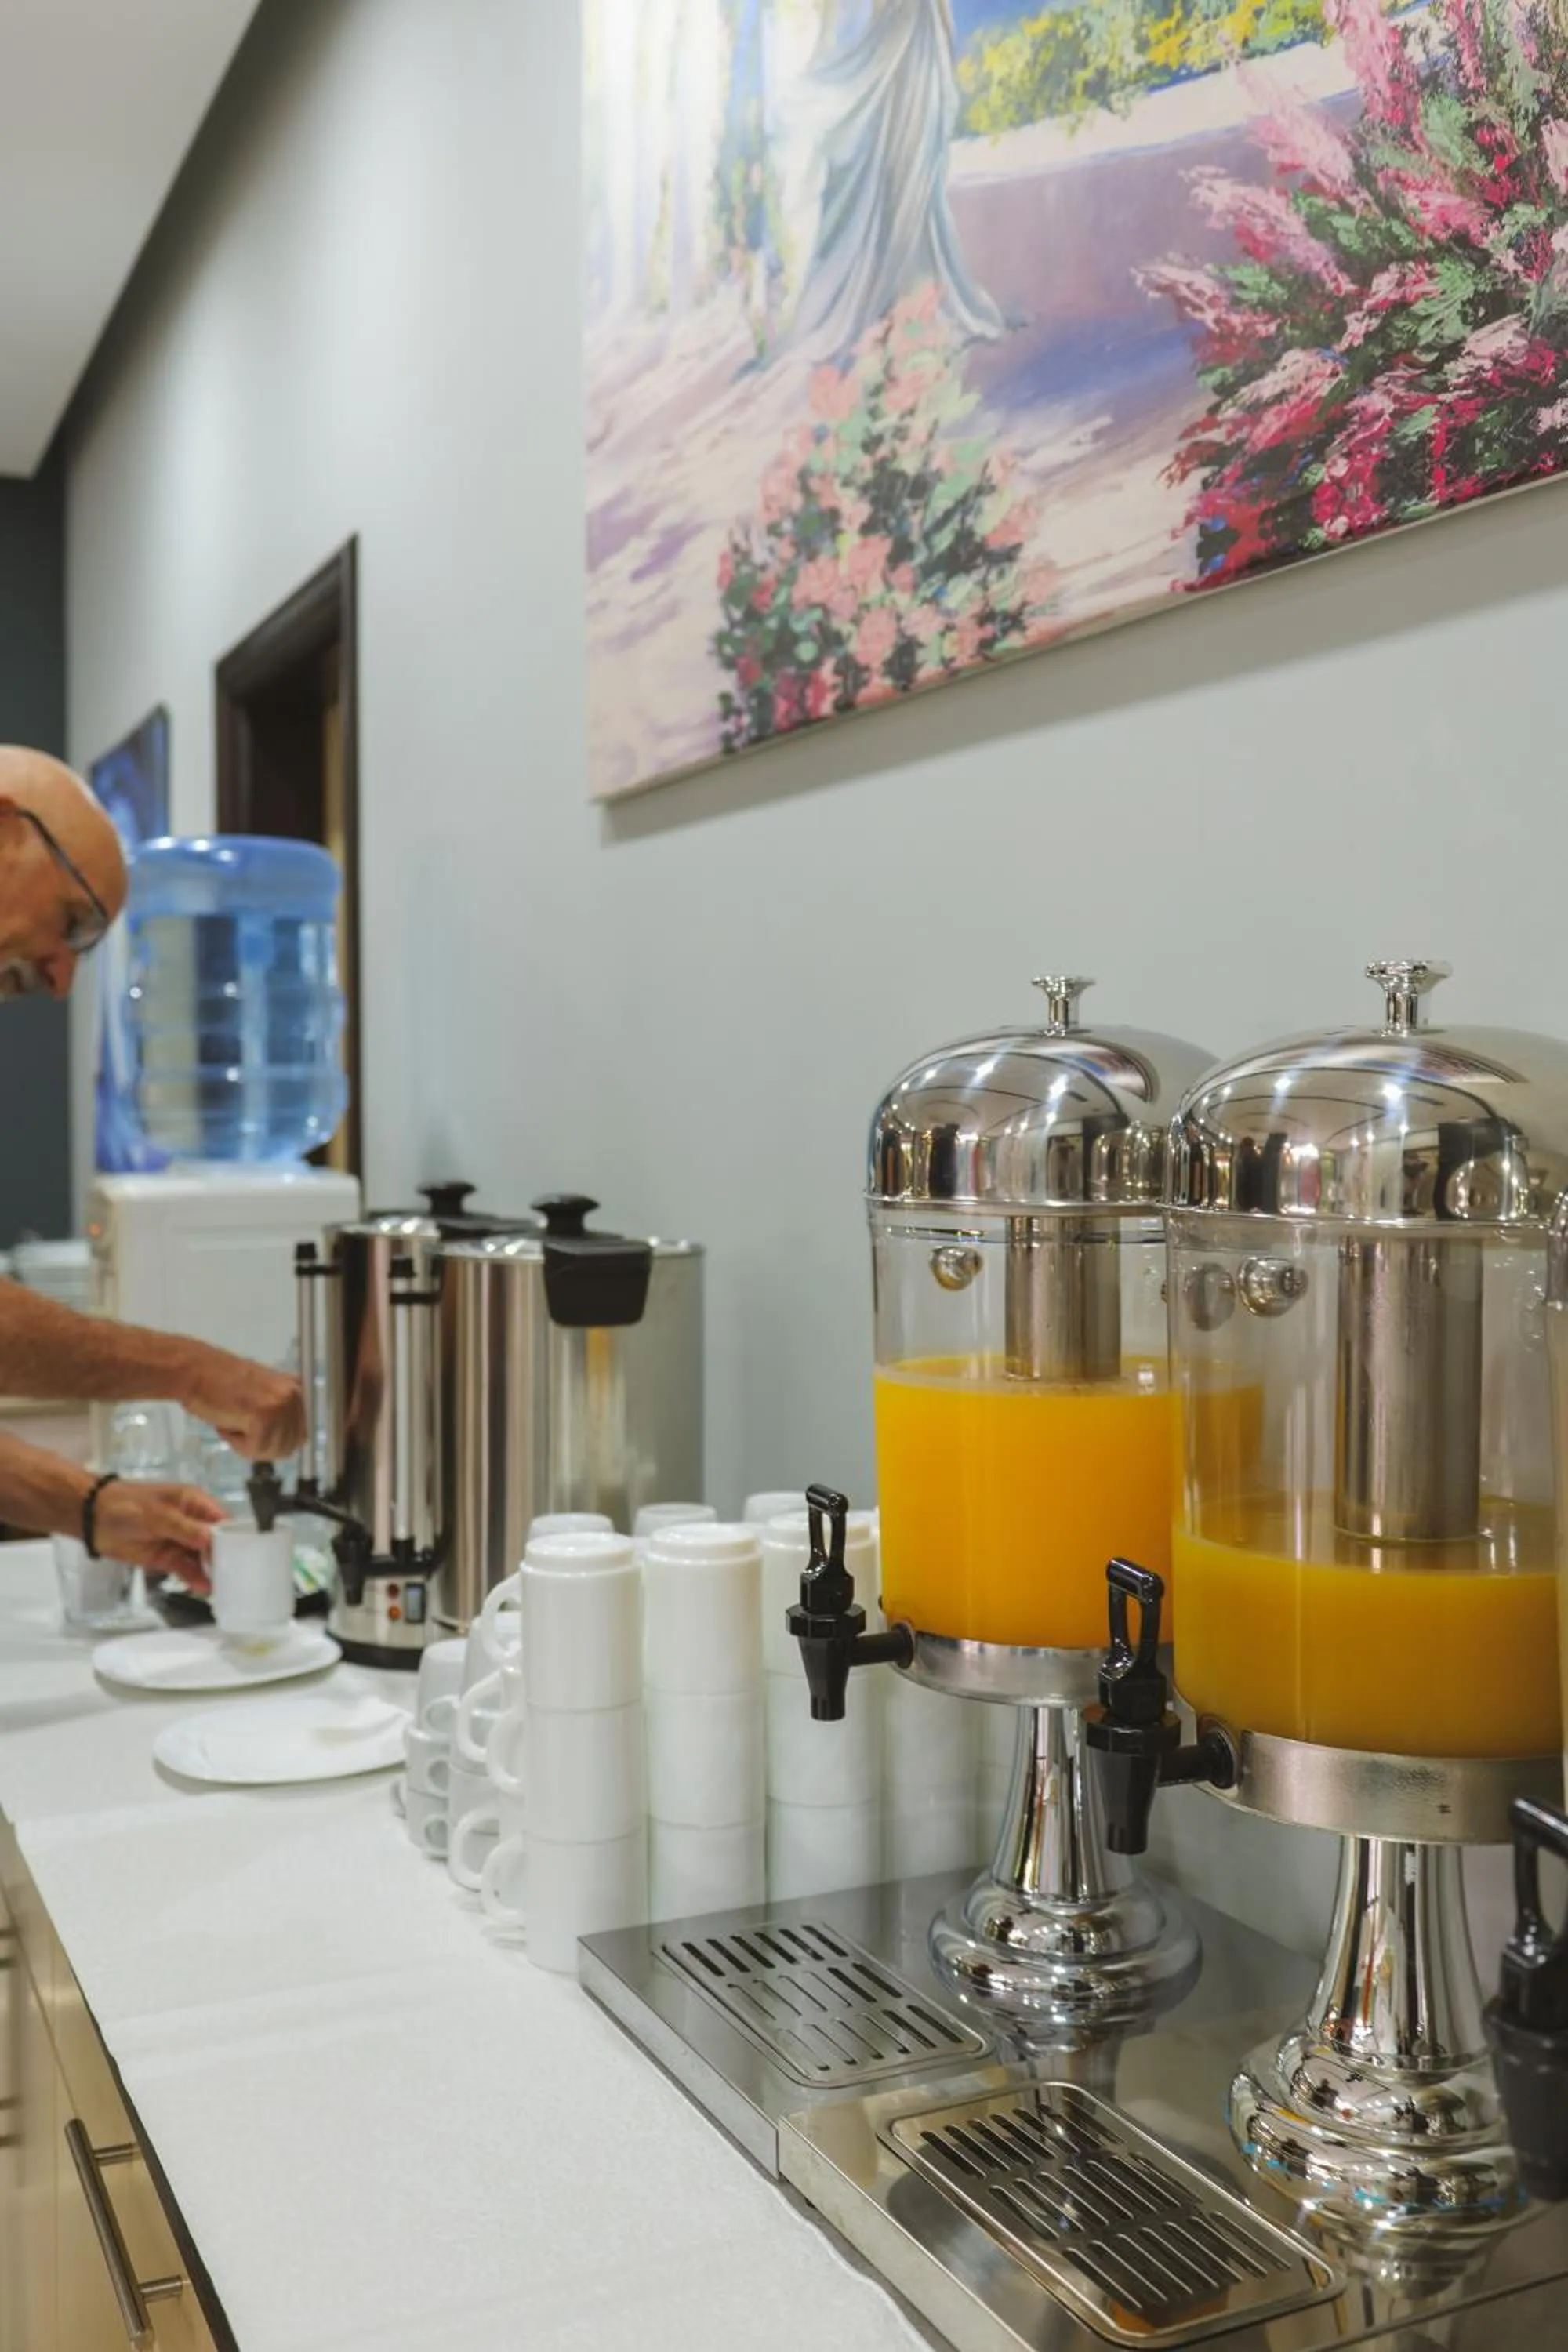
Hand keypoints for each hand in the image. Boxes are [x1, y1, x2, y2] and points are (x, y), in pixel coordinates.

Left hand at [93, 1481, 223, 1592]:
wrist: (94, 1518)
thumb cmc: (128, 1507)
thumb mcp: (159, 1515)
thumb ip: (186, 1529)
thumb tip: (213, 1541)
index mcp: (196, 1504)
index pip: (223, 1521)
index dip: (234, 1538)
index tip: (244, 1557)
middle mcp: (192, 1523)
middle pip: (216, 1543)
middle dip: (224, 1559)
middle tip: (235, 1578)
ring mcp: (180, 1542)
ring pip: (202, 1559)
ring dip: (210, 1572)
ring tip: (221, 1588)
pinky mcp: (167, 1558)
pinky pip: (186, 1569)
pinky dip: (194, 1578)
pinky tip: (202, 1588)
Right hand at [175, 1346, 304, 1461]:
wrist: (193, 1371)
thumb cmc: (217, 1384)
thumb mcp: (259, 1395)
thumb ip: (277, 1414)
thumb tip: (287, 1444)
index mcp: (295, 1388)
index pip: (300, 1436)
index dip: (275, 1445)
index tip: (254, 1437)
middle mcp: (293, 1393)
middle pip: (288, 1447)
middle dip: (261, 1448)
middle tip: (238, 1429)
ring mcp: (280, 1403)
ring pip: (271, 1450)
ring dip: (247, 1445)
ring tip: (230, 1421)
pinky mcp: (263, 1414)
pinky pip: (254, 1448)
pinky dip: (236, 1443)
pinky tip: (225, 1423)